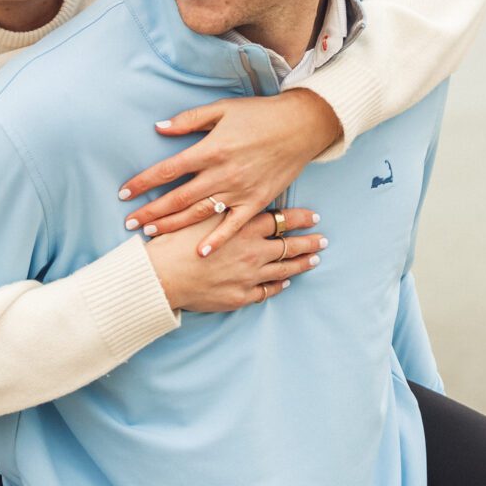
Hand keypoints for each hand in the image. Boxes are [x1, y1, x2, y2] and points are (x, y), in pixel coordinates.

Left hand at [118, 91, 342, 256]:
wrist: (301, 126)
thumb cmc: (260, 115)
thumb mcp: (222, 109)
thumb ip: (189, 120)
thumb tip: (160, 128)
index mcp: (211, 149)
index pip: (167, 170)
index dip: (143, 182)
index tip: (124, 192)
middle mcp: (222, 173)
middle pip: (178, 197)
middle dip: (150, 211)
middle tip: (129, 222)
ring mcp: (240, 190)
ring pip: (199, 213)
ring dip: (173, 225)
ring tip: (150, 233)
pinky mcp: (257, 201)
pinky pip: (234, 225)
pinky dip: (217, 239)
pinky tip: (200, 252)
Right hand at [145, 210, 324, 312]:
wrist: (162, 276)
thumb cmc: (175, 240)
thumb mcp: (199, 210)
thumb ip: (220, 199)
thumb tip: (232, 190)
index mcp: (244, 225)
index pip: (281, 219)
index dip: (300, 218)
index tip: (314, 217)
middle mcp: (252, 250)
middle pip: (290, 245)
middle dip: (309, 242)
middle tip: (323, 239)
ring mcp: (249, 274)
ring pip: (284, 268)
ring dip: (301, 263)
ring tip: (314, 259)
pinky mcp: (241, 295)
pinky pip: (268, 290)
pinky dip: (279, 285)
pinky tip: (286, 282)